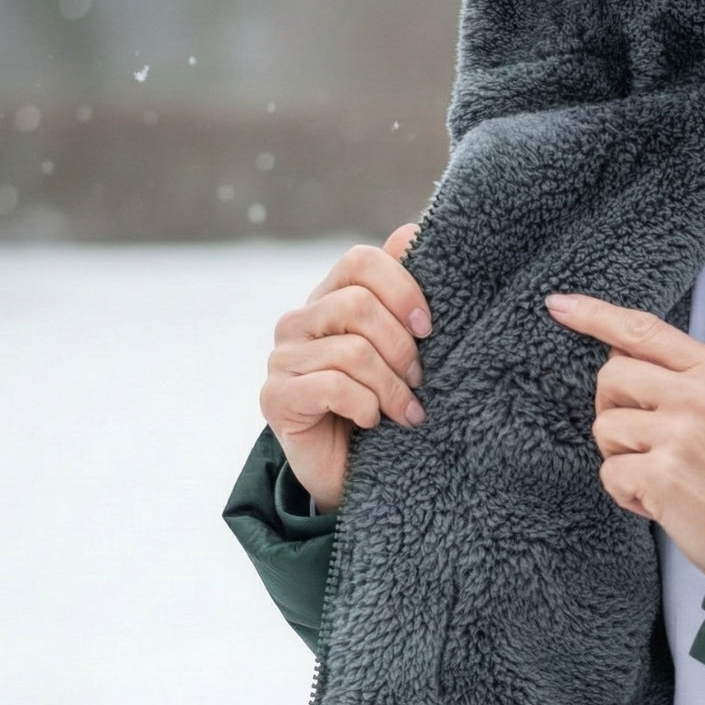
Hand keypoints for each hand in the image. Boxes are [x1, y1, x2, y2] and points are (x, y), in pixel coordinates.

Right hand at [260, 223, 431, 511]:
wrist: (350, 473)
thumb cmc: (381, 405)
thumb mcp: (399, 350)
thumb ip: (402, 295)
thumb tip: (410, 231)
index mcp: (329, 299)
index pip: (360, 261)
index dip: (402, 287)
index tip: (428, 327)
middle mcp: (299, 322)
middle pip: (359, 305)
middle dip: (402, 348)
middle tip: (419, 381)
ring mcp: (282, 359)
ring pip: (352, 351)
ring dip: (391, 387)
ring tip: (406, 412)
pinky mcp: (275, 398)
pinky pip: (332, 386)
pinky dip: (365, 406)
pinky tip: (372, 422)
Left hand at [545, 294, 704, 577]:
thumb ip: (684, 378)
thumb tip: (619, 354)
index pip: (644, 330)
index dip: (595, 315)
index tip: (559, 304)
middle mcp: (698, 394)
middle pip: (611, 376)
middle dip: (614, 410)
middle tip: (645, 443)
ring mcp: (679, 432)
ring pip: (605, 427)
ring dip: (622, 458)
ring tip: (661, 476)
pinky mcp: (661, 473)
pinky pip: (609, 473)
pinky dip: (626, 493)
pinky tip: (659, 502)